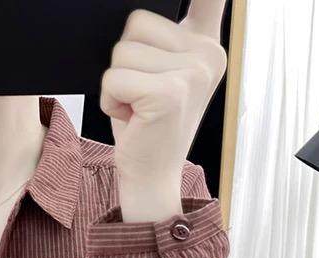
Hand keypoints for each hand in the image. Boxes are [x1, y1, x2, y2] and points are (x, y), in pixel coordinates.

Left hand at [102, 0, 227, 220]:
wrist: (151, 177)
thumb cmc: (148, 126)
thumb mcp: (161, 74)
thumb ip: (165, 38)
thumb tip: (143, 20)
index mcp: (206, 44)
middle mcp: (208, 54)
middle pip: (135, 24)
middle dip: (123, 62)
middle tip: (139, 96)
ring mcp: (193, 72)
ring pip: (121, 52)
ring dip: (116, 84)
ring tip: (136, 108)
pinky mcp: (170, 92)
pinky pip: (114, 76)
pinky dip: (111, 100)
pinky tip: (131, 118)